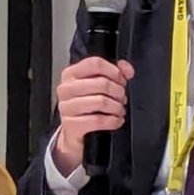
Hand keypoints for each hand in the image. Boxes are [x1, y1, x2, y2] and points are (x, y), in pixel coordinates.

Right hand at [50, 57, 134, 173]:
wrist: (74, 130)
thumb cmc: (87, 105)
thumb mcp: (97, 85)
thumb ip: (115, 72)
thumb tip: (127, 69)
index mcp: (70, 74)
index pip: (95, 63)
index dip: (114, 71)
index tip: (121, 80)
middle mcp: (66, 89)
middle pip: (101, 83)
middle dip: (118, 92)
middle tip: (121, 97)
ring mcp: (67, 107)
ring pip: (101, 102)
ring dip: (117, 107)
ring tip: (119, 109)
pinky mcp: (71, 125)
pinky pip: (98, 120)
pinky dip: (113, 121)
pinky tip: (115, 120)